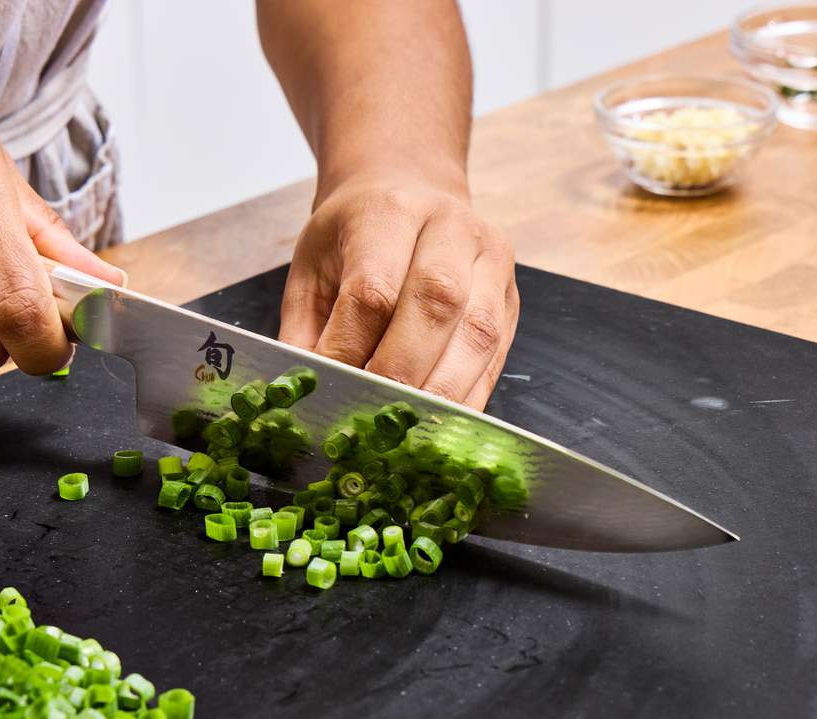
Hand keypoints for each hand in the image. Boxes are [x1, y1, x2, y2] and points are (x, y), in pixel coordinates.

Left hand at [278, 172, 517, 410]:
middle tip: (373, 420)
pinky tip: (441, 424)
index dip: (351, 348)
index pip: (373, 289)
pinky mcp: (511, 295)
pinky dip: (468, 396)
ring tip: (410, 432)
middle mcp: (450, 227)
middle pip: (435, 304)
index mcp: (389, 211)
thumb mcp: (313, 268)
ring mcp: (490, 260)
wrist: (409, 188)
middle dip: (402, 373)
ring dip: (442, 391)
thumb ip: (306, 331)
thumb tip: (306, 393)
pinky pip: (496, 354)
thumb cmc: (354, 237)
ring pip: (477, 331)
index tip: (330, 390)